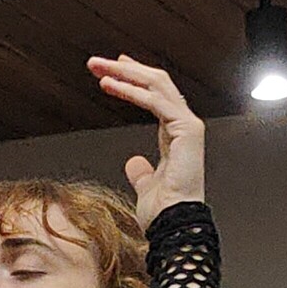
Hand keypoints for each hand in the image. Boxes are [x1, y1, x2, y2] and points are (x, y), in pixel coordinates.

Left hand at [87, 54, 205, 230]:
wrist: (174, 224)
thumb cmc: (164, 212)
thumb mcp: (146, 186)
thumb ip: (141, 172)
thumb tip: (133, 163)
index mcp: (177, 136)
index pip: (156, 96)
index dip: (134, 80)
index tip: (114, 69)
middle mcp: (185, 126)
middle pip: (156, 84)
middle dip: (126, 69)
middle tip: (98, 62)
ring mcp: (188, 126)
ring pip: (156, 85)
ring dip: (125, 73)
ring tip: (99, 67)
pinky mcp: (186, 129)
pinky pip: (155, 101)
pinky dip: (131, 91)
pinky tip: (111, 85)